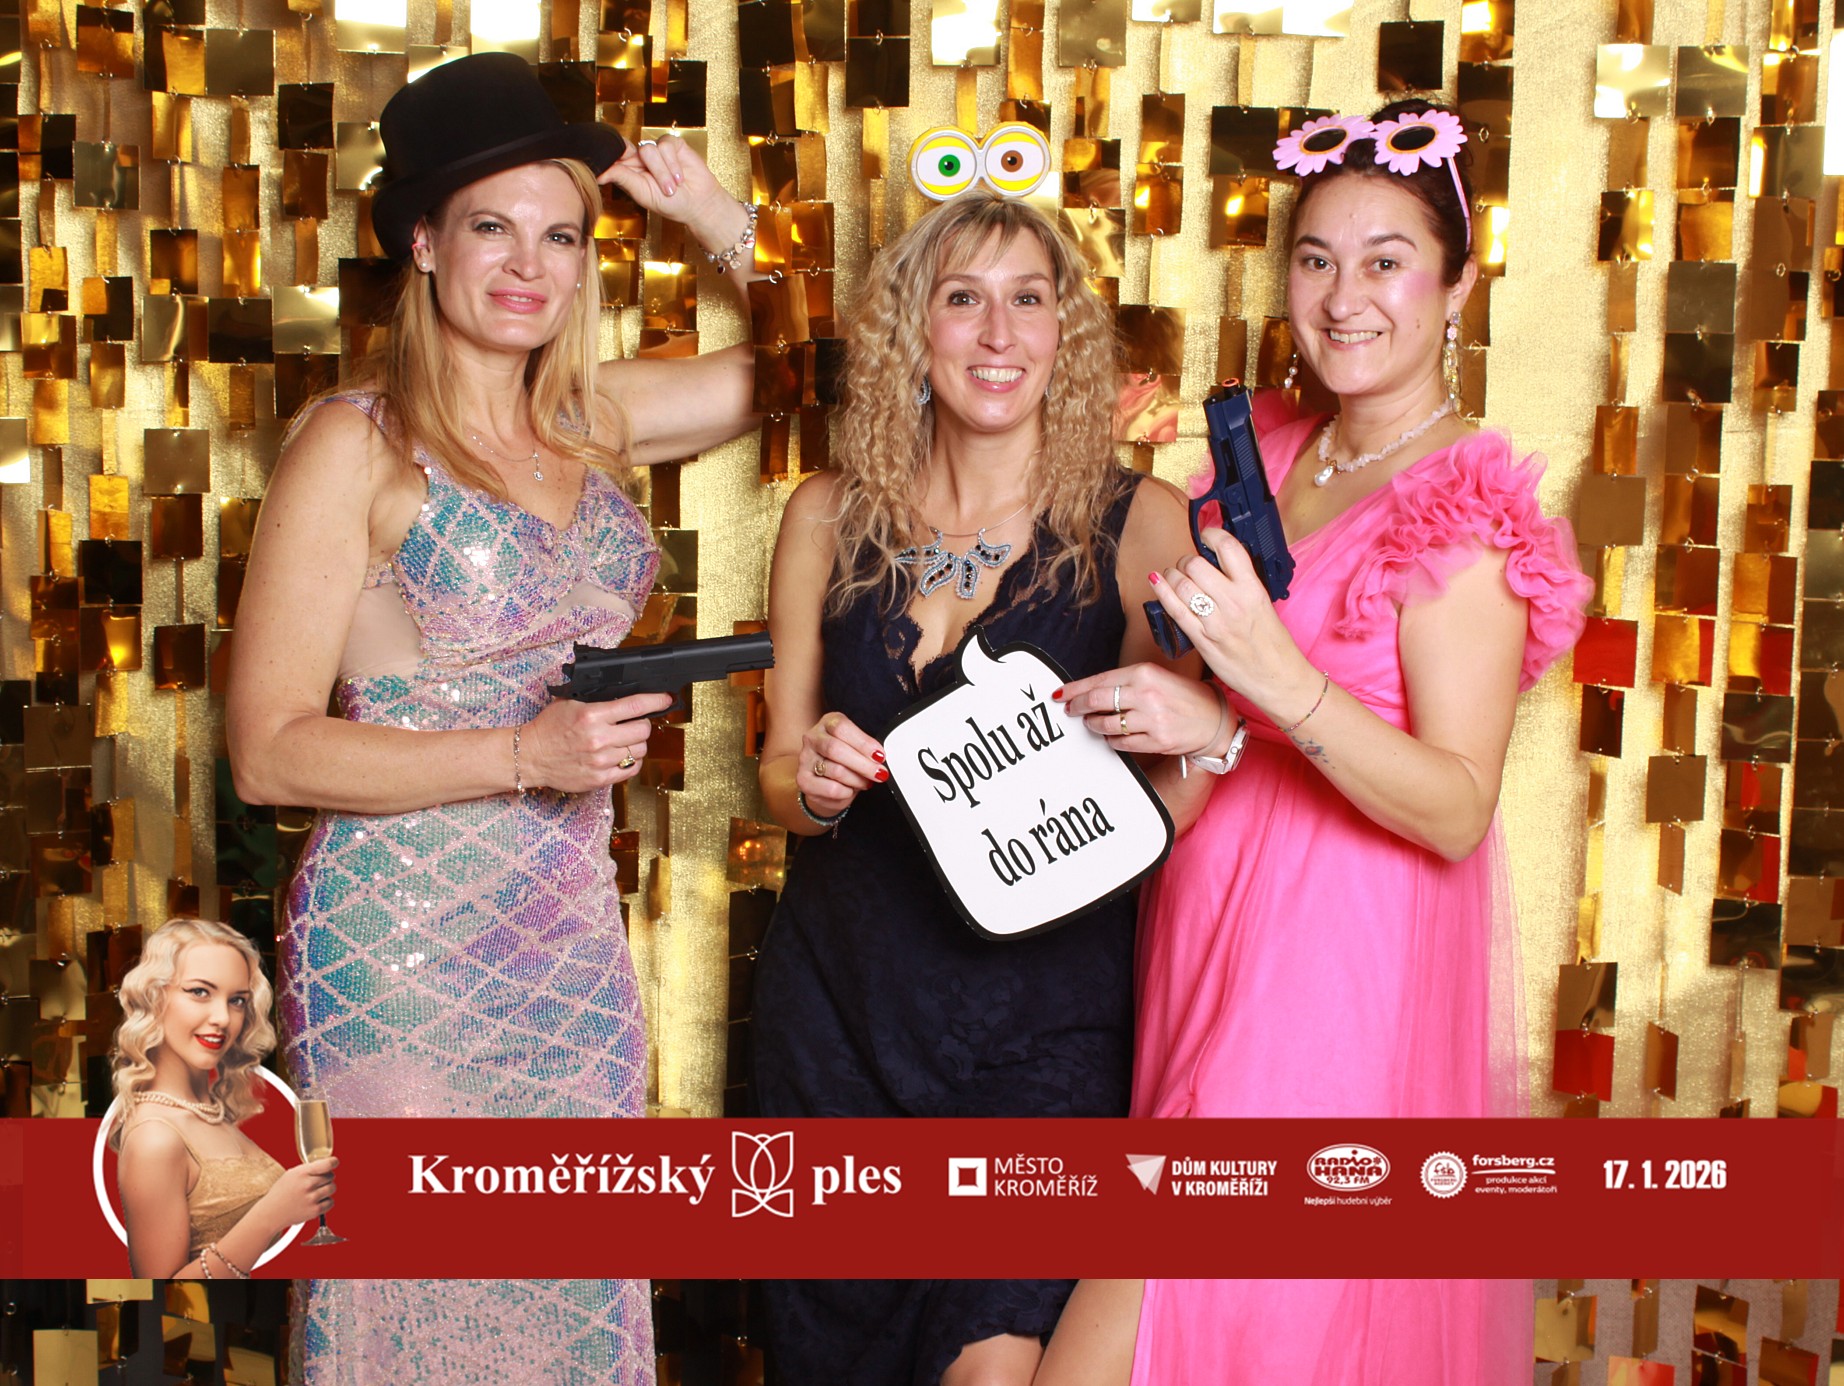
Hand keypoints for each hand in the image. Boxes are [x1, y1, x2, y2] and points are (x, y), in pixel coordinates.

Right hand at [261, 1157, 337, 1228]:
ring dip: (327, 1189)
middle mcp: (308, 1185)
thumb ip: (309, 1168)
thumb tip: (327, 1165)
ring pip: (332, 1188)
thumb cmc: (281, 1191)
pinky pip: (331, 1202)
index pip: (327, 1164)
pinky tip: (316, 1201)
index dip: (334, 1162)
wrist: (271, 1213)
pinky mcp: (315, 1211)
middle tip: (316, 1182)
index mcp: (302, 1173)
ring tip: (316, 1191)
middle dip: (326, 1178)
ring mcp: (312, 1198)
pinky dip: (326, 1202)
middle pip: (331, 1176)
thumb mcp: (292, 1174)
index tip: (334, 1163)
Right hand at [521, 692, 673, 792]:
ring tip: (625, 740)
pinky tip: (622, 756)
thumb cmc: (549, 727)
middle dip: (643, 723)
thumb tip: (624, 693)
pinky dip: (632, 762)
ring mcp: (600, 761)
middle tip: (636, 722)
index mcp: (592, 715)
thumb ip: (597, 698)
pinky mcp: (599, 779)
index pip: (636, 705)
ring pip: (640, 751)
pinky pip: (631, 770)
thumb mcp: (570, 702)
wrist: (530, 756)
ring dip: (637, 744)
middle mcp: (599, 738)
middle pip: (643, 730)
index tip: (666, 699)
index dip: (657, 700)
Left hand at [599, 133, 733, 239]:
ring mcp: (657, 149)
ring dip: (662, 172)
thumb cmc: (670, 204)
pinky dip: (673, 163)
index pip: (616, 154)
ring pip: (649, 149)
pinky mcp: (673, 144)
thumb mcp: (642, 193)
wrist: (698, 204)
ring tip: (673, 186)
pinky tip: (680, 176)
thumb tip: (599, 174)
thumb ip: (622, 178)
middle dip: (648, 171)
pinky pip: (666, 145)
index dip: (618, 157)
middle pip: (631, 150)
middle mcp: (641, 157)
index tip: (628, 170)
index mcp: (630, 169)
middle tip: (660, 187)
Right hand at [796, 712, 886, 816]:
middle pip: (836, 749)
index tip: (880, 756)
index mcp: (828, 723)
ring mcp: (805, 759)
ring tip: (865, 782)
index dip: (863, 743)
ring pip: (836, 770)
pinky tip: (850, 790)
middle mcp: (812, 738)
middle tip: (879, 773)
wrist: (825, 782)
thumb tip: (879, 758)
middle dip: (863, 764)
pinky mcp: (803, 780)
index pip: (842, 728)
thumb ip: (866, 749)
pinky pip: (831, 789)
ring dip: (857, 780)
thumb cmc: (845, 760)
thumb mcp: (856, 747)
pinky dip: (847, 792)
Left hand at [1055, 664, 1227, 757]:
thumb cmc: (1182, 697)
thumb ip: (1125, 682)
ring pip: (1105, 725)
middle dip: (1078, 707)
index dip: (1075, 689)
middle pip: (1096, 701)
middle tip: (1071, 710)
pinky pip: (1121, 743)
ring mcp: (1152, 719)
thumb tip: (1089, 691)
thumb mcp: (1155, 677)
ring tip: (1094, 723)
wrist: (1213, 720)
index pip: (1099, 680)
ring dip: (1094, 725)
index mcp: (1144, 673)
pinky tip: (1113, 736)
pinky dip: (1112, 741)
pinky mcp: (1157, 740)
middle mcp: (1146, 694)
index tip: (1060, 694)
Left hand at [1152, 527, 1316, 720]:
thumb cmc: (1273, 643)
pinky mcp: (1202, 640)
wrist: (1277, 678)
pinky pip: (1175, 610)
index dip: (1212, 534)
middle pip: (1196, 565)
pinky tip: (1156, 581)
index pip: (1228, 548)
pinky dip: (1162, 592)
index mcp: (1253, 589)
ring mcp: (1215, 622)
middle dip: (1187, 560)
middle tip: (1188, 566)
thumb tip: (1218, 564)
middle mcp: (1234, 602)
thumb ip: (1242, 583)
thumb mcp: (1264, 604)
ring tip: (1175, 576)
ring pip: (1182, 584)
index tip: (1206, 536)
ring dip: (1172, 575)